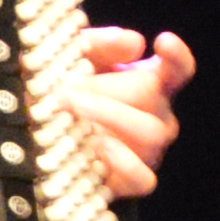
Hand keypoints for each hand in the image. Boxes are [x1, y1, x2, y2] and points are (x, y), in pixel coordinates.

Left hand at [65, 23, 193, 201]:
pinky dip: (122, 163)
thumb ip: (100, 42)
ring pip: (150, 134)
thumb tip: (135, 43)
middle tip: (66, 90)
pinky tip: (97, 147)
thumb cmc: (65, 90)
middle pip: (152, 97)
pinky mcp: (133, 180)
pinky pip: (144, 178)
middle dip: (107, 89)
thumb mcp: (74, 58)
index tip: (163, 40)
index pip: (178, 70)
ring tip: (71, 109)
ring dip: (108, 117)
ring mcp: (148, 151)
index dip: (177, 56)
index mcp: (150, 84)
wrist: (41, 136)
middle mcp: (157, 117)